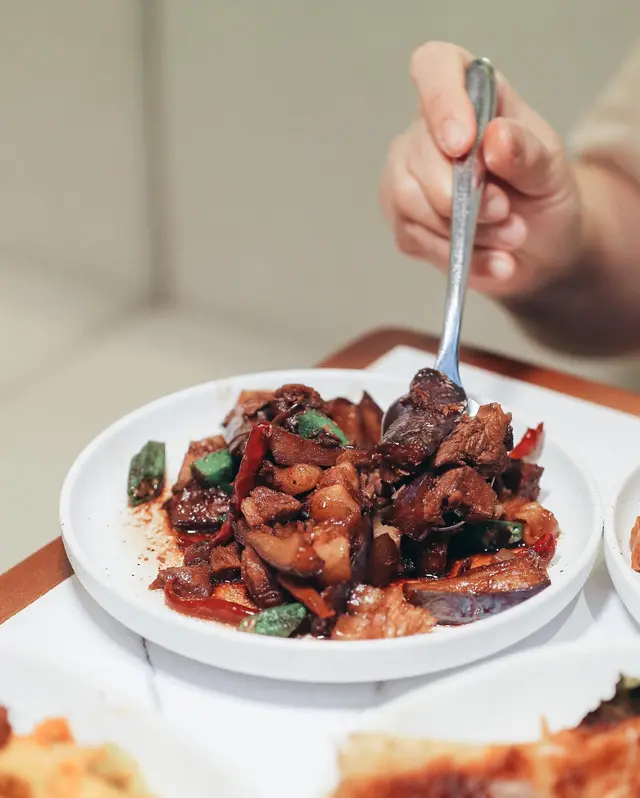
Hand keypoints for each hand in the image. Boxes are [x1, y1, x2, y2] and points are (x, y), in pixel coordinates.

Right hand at [381, 42, 583, 297]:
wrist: (541, 249)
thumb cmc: (544, 195)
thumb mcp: (552, 172)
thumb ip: (527, 153)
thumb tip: (494, 138)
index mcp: (470, 96)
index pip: (434, 68)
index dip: (442, 101)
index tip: (463, 144)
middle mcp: (428, 132)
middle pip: (417, 152)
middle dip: (462, 194)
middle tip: (505, 213)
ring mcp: (408, 178)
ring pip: (410, 201)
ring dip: (465, 231)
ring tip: (510, 239)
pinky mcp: (405, 223)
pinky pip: (418, 240)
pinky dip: (460, 257)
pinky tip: (493, 261)